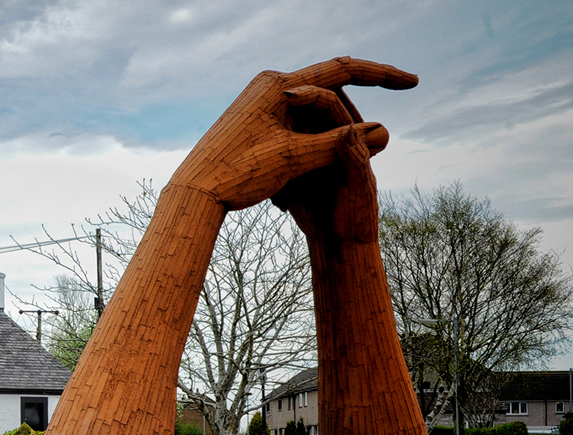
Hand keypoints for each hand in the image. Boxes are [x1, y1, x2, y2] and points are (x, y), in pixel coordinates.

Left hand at [168, 57, 415, 210]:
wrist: (193, 193)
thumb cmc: (239, 175)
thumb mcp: (295, 160)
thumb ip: (340, 143)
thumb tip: (384, 132)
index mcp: (279, 86)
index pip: (343, 70)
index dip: (382, 75)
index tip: (413, 83)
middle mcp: (268, 85)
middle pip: (330, 86)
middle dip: (356, 109)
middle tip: (382, 132)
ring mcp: (258, 100)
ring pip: (314, 107)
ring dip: (334, 128)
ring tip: (346, 157)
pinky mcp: (253, 118)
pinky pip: (297, 119)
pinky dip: (315, 136)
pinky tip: (321, 158)